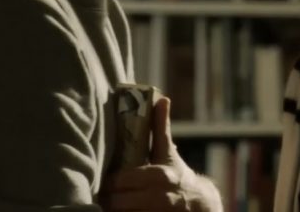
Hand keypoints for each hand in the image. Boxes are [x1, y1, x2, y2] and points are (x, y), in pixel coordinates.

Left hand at [101, 97, 222, 211]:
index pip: (121, 181)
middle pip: (119, 202)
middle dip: (107, 200)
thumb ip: (161, 128)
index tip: (100, 181)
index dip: (108, 183)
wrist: (201, 206)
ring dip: (112, 210)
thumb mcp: (169, 154)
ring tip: (103, 206)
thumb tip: (161, 98)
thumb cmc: (178, 176)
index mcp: (159, 176)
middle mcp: (160, 198)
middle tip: (98, 196)